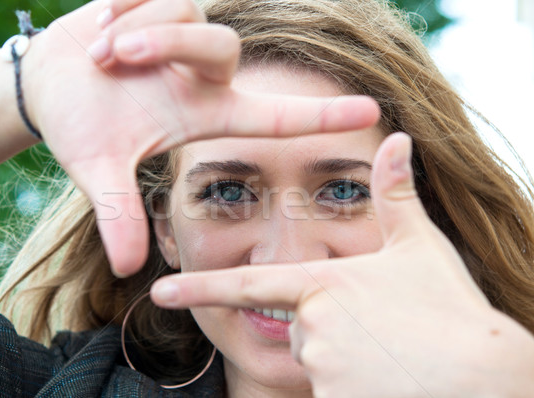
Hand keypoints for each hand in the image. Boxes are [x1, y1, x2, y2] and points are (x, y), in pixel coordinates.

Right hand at [22, 0, 379, 275]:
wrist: (48, 85)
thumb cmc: (82, 127)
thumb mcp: (99, 171)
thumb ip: (119, 214)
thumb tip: (129, 270)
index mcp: (204, 114)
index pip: (274, 116)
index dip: (320, 116)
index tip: (370, 113)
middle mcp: (205, 72)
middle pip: (221, 45)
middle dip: (163, 43)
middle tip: (109, 61)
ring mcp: (184, 32)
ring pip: (182, 11)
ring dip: (132, 31)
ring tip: (98, 56)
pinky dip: (120, 7)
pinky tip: (99, 28)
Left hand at [150, 133, 533, 396]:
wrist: (484, 374)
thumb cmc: (449, 307)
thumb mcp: (419, 247)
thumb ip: (396, 194)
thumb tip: (396, 139)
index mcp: (324, 283)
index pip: (248, 285)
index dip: (200, 288)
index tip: (158, 292)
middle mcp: (315, 324)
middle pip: (303, 325)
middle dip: (329, 325)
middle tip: (378, 327)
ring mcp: (324, 367)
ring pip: (319, 358)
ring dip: (347, 356)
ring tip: (391, 352)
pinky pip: (334, 388)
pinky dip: (356, 384)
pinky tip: (389, 377)